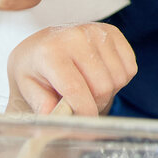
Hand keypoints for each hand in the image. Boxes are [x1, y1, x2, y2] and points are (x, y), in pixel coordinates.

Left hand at [6, 23, 136, 114]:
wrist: (42, 44)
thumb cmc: (35, 68)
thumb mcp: (27, 89)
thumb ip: (43, 106)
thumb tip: (56, 121)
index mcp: (50, 52)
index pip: (75, 88)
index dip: (84, 112)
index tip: (86, 126)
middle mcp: (75, 37)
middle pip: (102, 86)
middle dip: (96, 104)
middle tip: (84, 105)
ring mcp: (97, 31)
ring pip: (119, 78)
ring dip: (109, 92)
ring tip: (90, 89)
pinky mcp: (113, 32)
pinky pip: (130, 67)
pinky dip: (119, 79)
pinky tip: (101, 75)